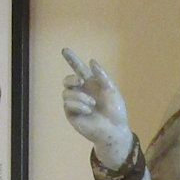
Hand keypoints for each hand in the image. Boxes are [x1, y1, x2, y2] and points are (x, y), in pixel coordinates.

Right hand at [62, 48, 133, 168]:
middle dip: (71, 79)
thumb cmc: (115, 111)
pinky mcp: (72, 115)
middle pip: (67, 80)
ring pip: (66, 93)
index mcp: (90, 84)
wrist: (115, 130)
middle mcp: (81, 93)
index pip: (78, 69)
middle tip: (81, 81)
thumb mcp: (111, 90)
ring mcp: (75, 104)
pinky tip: (88, 110)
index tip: (64, 49)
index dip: (71, 59)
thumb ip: (101, 76)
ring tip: (92, 104)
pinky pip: (68, 105)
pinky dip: (78, 105)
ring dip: (80, 97)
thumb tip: (91, 62)